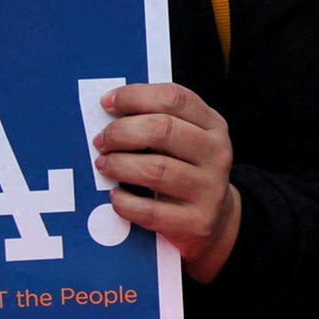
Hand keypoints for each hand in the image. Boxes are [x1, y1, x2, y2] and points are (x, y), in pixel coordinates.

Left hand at [93, 80, 240, 281]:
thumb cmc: (187, 173)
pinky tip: (116, 196)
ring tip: (104, 166)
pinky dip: (125, 202)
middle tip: (101, 141)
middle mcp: (217, 154)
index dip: (135, 96)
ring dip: (120, 165)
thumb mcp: (186, 142)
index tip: (106, 102)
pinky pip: (151, 211)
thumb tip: (109, 113)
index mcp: (213, 126)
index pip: (174, 98)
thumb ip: (159, 122)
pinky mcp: (196, 222)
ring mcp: (210, 190)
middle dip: (122, 132)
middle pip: (163, 129)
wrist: (216, 222)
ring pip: (156, 169)